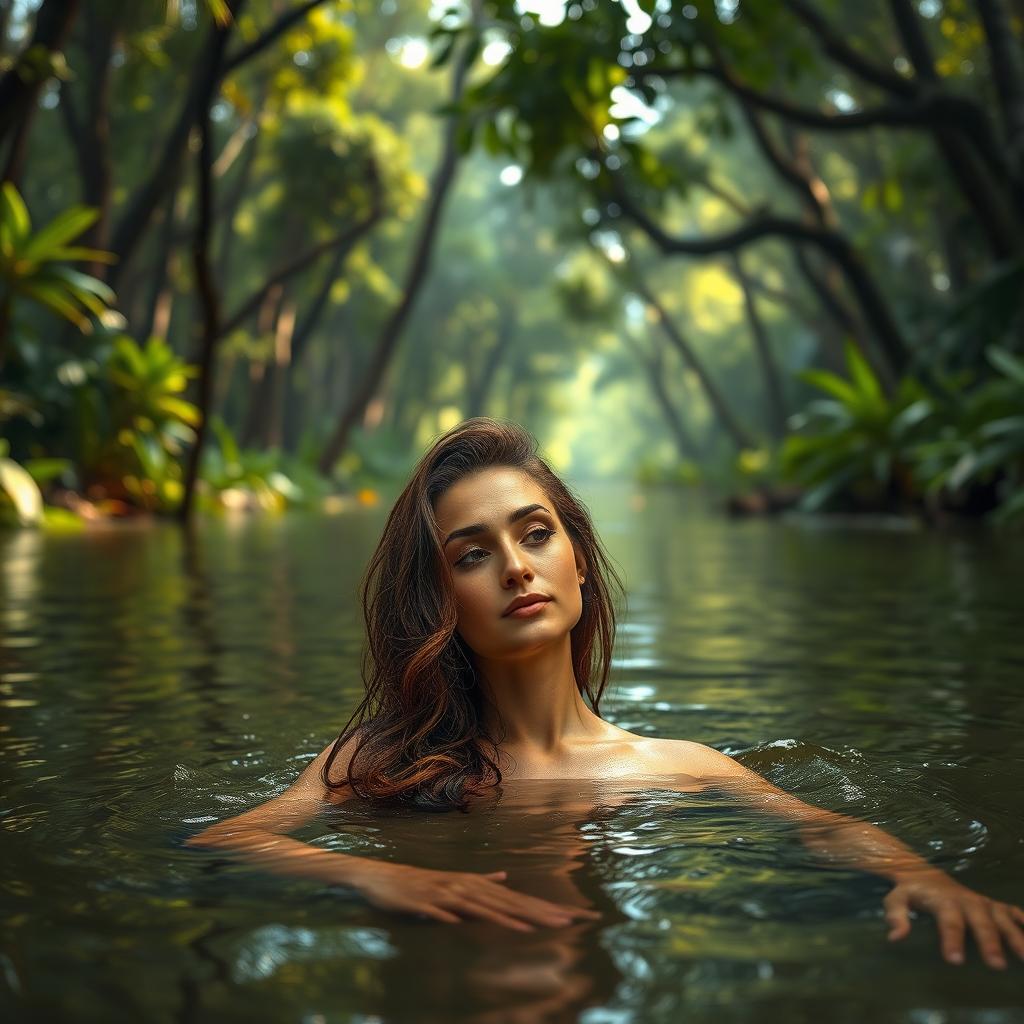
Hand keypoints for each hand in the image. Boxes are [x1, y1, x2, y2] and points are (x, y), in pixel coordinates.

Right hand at [349, 862, 601, 932]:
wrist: (381, 877)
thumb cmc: (420, 883)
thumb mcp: (455, 881)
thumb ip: (482, 881)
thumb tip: (506, 878)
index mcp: (473, 884)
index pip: (515, 898)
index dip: (543, 907)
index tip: (571, 916)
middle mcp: (464, 886)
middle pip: (506, 902)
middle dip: (537, 912)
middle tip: (568, 922)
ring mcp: (444, 894)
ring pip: (481, 907)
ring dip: (506, 918)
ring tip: (533, 928)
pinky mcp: (424, 904)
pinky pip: (444, 914)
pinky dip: (459, 919)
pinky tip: (470, 926)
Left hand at [884, 870, 1023, 968]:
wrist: (923, 872)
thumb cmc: (911, 892)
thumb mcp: (896, 899)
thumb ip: (895, 915)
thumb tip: (895, 937)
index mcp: (943, 900)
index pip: (948, 920)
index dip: (952, 939)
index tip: (955, 960)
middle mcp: (967, 900)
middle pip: (980, 920)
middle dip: (989, 941)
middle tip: (997, 964)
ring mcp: (983, 902)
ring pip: (1002, 917)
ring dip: (1016, 936)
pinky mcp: (993, 904)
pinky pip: (1012, 911)